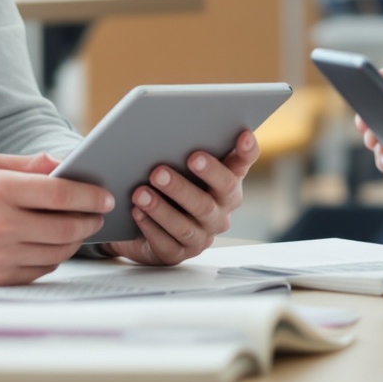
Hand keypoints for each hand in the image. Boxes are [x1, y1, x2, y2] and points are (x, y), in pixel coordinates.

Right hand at [0, 153, 111, 283]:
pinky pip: (44, 268)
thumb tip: (65, 165)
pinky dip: (56, 255)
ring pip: (59, 251)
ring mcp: (1, 255)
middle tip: (98, 213)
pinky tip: (56, 242)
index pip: (59, 193)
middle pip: (66, 226)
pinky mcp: (1, 277)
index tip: (104, 196)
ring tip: (80, 226)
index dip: (89, 195)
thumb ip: (29, 164)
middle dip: (90, 219)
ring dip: (76, 239)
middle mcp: (0, 225)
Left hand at [108, 131, 259, 264]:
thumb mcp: (177, 164)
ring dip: (161, 208)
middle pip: (209, 201)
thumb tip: (168, 127)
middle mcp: (220, 211)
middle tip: (159, 171)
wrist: (142, 224)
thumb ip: (182, 147)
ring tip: (139, 193)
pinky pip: (166, 243)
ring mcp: (202, 236)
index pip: (241, 165)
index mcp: (226, 183)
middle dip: (184, 186)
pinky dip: (150, 227)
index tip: (242, 135)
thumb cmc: (167, 184)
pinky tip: (137, 213)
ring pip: (185, 224)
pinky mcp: (178, 253)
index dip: (245, 152)